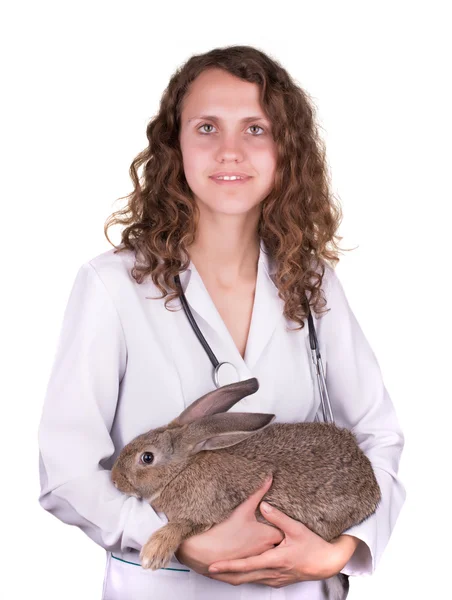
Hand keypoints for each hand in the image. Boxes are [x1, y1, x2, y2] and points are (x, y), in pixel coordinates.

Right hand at [175, 475, 282, 574]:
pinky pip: (252, 573)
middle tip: (268, 531)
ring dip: (264, 554)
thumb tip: (269, 478)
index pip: (284, 532)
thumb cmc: (224, 530)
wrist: (203, 551)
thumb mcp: (243, 508)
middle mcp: (264, 552)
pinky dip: (252, 567)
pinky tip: (247, 560)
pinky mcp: (243, 575)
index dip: (281, 526)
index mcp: (267, 537)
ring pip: (266, 561)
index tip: (277, 521)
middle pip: (276, 547)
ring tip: (257, 544)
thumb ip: (259, 492)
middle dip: (275, 541)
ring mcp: (254, 565)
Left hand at [207, 502, 357, 587]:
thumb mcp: (297, 529)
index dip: (229, 566)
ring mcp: (275, 579)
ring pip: (249, 580)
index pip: (246, 565)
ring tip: (218, 570)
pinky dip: (245, 577)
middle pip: (243, 577)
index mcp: (275, 560)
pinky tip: (239, 572)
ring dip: (233, 576)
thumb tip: (265, 505)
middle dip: (225, 574)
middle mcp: (272, 573)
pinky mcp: (277, 580)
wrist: (327, 564)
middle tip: (208, 569)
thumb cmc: (313, 547)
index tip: (213, 565)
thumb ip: (278, 517)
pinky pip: (257, 580)